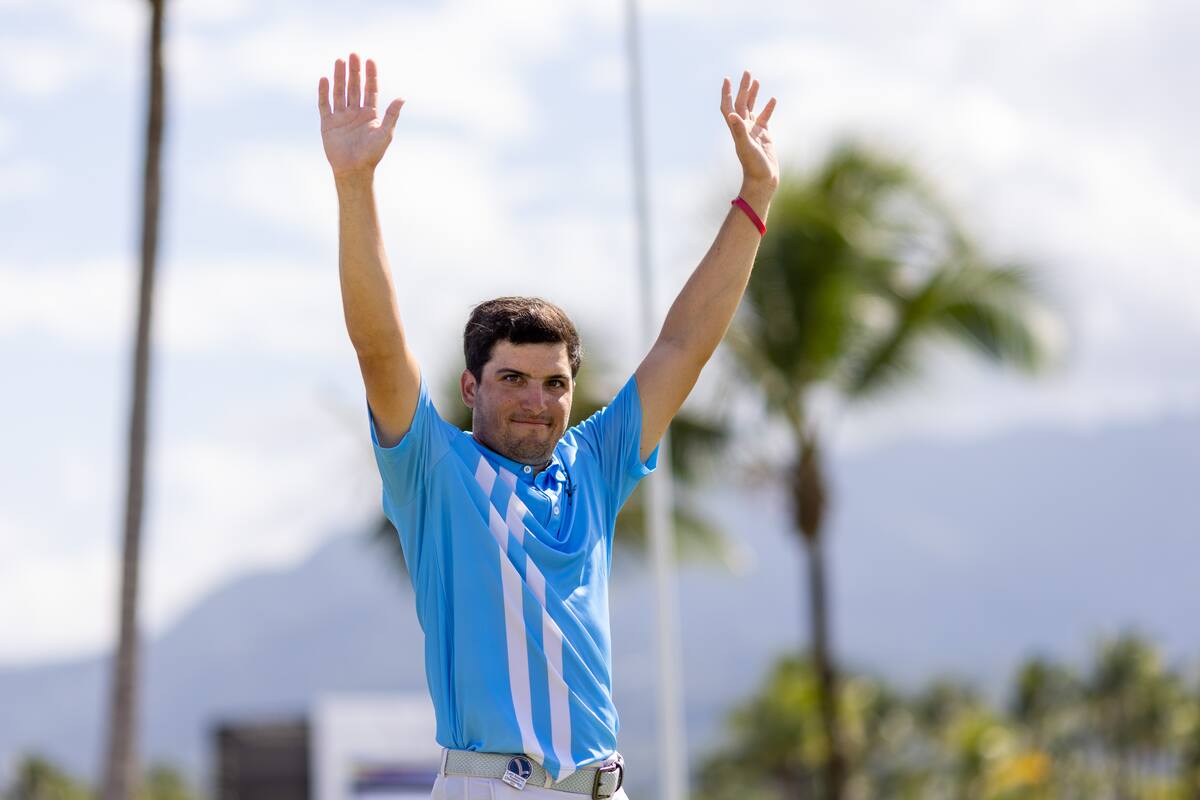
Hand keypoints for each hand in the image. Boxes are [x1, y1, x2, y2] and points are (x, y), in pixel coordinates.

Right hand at [318, 53, 404, 177]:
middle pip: (354, 87)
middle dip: (354, 71)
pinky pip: (325, 104)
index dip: (370, 75)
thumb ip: (392, 115)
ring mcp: (341, 117)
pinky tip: (324, 79)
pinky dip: (324, 92)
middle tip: (353, 54)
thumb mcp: (385, 133)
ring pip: (340, 92)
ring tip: (339, 61)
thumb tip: (402, 98)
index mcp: (370, 114)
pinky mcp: (328, 123)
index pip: (370, 90)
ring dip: (339, 77)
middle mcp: (355, 112)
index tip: (370, 60)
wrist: (354, 170)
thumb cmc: (372, 154)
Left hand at [721, 71, 778, 189]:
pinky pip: (765, 117)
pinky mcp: (764, 135)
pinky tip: (772, 99)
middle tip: (747, 72)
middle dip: (743, 88)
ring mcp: (754, 131)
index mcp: (737, 128)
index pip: (728, 106)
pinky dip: (768, 108)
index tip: (727, 79)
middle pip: (741, 103)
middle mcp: (743, 128)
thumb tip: (732, 114)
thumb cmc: (753, 165)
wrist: (763, 179)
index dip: (727, 93)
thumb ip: (739, 130)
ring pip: (752, 108)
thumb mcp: (746, 146)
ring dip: (753, 95)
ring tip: (756, 80)